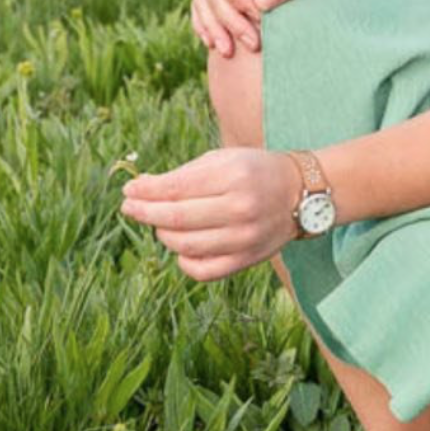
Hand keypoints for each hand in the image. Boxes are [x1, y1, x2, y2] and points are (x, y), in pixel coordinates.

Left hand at [119, 147, 302, 280]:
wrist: (300, 193)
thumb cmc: (254, 171)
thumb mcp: (224, 160)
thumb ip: (184, 174)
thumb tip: (140, 189)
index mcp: (234, 175)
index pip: (177, 188)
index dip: (146, 191)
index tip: (128, 190)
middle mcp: (241, 207)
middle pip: (176, 218)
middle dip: (145, 213)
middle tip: (130, 207)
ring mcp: (245, 237)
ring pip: (185, 245)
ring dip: (163, 234)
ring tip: (160, 223)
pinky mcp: (247, 260)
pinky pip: (202, 270)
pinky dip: (183, 260)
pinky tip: (182, 246)